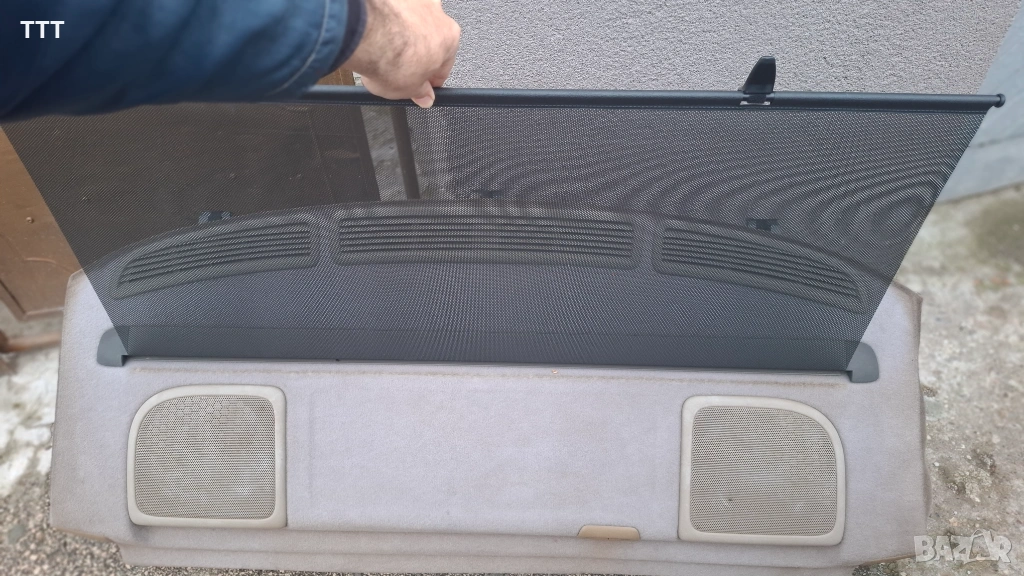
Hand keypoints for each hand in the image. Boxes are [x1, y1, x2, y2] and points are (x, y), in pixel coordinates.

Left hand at [341, 0, 460, 107]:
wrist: (367, 35)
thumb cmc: (394, 57)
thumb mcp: (410, 90)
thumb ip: (420, 93)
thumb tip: (424, 96)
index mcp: (450, 38)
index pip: (444, 65)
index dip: (431, 79)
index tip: (421, 85)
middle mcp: (436, 13)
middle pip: (428, 40)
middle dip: (416, 55)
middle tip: (399, 69)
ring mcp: (413, 2)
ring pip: (409, 24)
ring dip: (401, 36)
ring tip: (383, 53)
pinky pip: (390, 13)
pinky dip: (384, 23)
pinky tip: (374, 37)